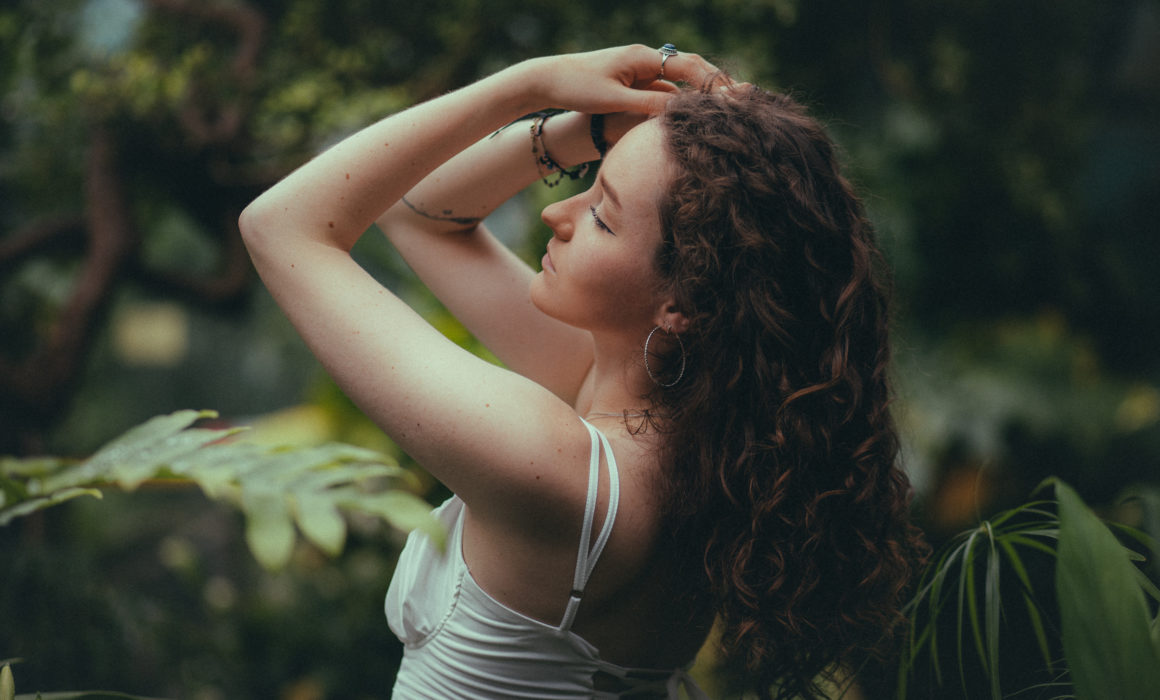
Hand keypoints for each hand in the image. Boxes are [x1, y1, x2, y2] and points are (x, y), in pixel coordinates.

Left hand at [529, 44, 721, 116]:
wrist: (547, 81)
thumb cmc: (576, 87)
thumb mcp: (614, 99)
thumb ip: (647, 104)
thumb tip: (680, 110)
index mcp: (643, 58)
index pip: (689, 66)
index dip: (713, 82)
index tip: (732, 98)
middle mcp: (645, 60)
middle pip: (690, 70)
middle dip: (714, 85)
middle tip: (740, 102)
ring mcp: (639, 72)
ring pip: (677, 83)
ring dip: (698, 95)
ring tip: (724, 112)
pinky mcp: (632, 84)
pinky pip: (662, 92)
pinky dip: (678, 103)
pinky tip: (691, 118)